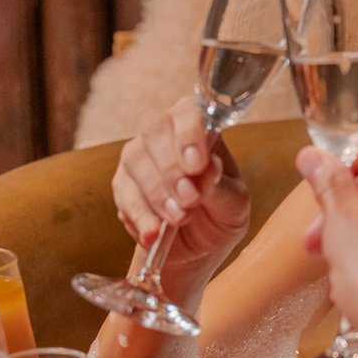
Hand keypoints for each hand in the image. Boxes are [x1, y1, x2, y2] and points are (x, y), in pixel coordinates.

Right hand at [110, 96, 250, 272]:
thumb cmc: (222, 211)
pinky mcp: (123, 185)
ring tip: (180, 219)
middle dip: (171, 167)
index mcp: (199, 126)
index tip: (197, 165)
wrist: (202, 245)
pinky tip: (154, 233)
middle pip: (154, 129)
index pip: (188, 112)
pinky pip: (123, 193)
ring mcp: (139, 156)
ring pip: (134, 160)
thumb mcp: (234, 203)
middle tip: (190, 199)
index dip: (189, 135)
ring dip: (157, 193)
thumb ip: (221, 185)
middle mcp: (165, 133)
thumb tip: (210, 166)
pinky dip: (139, 215)